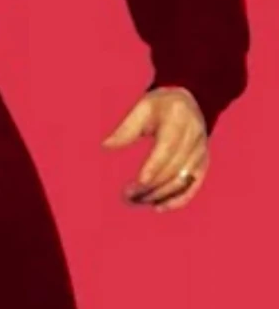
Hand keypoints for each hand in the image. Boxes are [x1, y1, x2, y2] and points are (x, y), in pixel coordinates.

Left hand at [101, 86, 208, 211]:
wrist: (189, 102)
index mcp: (178, 120)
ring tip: (137, 201)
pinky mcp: (202, 164)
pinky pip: (192, 187)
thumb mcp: (142, 108)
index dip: (154, 167)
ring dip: (160, 195)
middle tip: (127, 195)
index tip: (139, 182)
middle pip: (173, 168)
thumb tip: (106, 146)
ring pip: (182, 181)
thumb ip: (126, 129)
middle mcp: (194, 137)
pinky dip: (177, 200)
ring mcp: (201, 152)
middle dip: (151, 186)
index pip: (167, 148)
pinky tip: (158, 207)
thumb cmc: (160, 105)